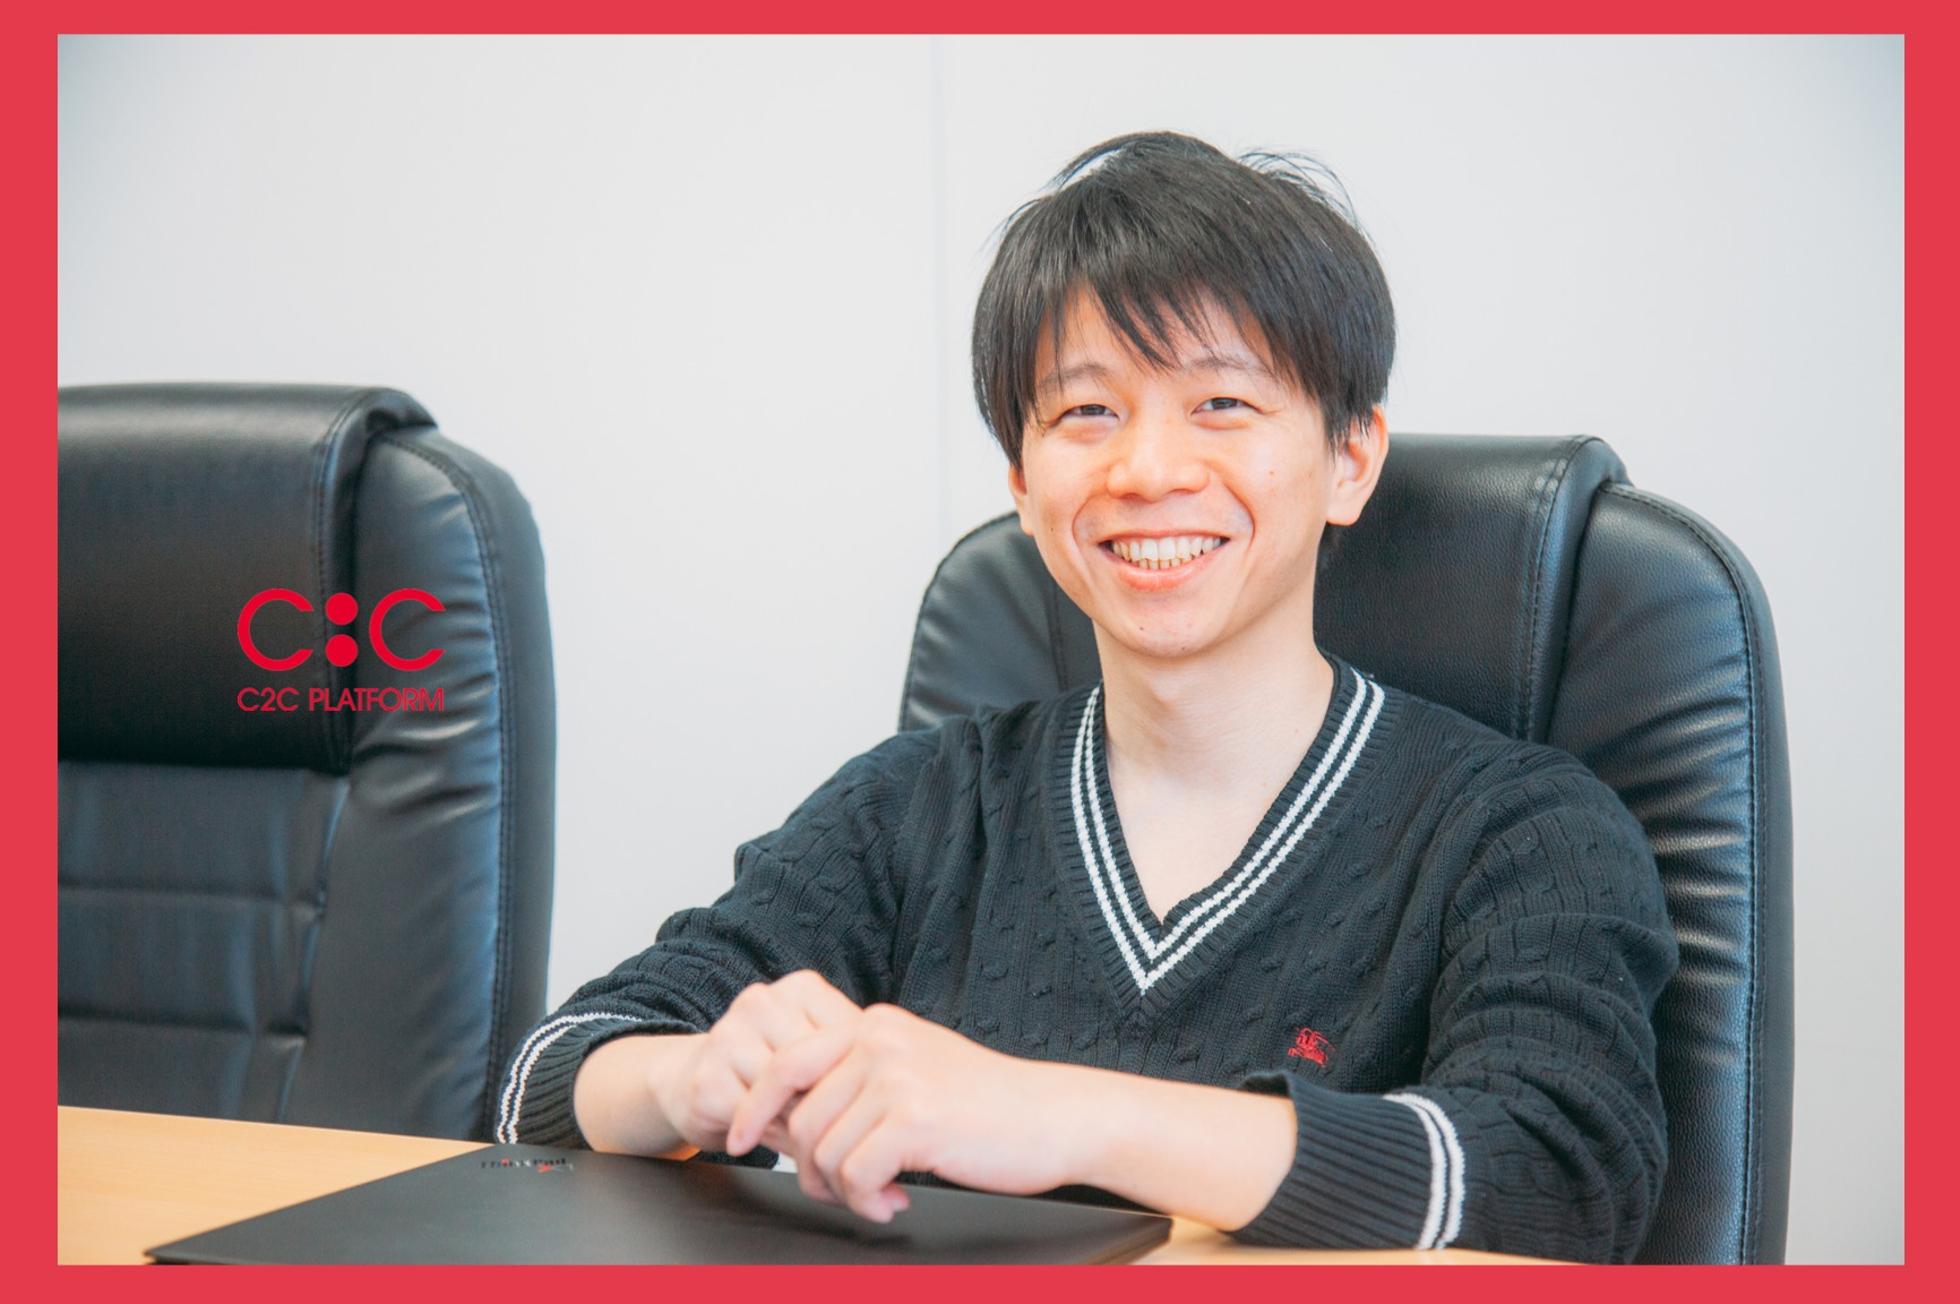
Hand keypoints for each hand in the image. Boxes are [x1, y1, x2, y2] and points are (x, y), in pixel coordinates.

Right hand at [651, 969, 861, 1153]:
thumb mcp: (815, 1052)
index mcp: (801, 989)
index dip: (860, 1080)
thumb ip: (852, 1060)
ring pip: (791, 1097)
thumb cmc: (769, 1070)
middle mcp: (762, 1003)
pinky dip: (775, 1139)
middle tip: (844, 1131)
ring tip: (811, 1138)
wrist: (689, 1080)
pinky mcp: (707, 1080)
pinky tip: (777, 1138)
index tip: (866, 1105)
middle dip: (832, 1106)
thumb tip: (897, 1095)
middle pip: (820, 1068)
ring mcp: (730, 1037)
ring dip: (805, 1127)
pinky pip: (759, 1121)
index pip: (849, 1039)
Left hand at [723, 1003, 1083, 1222]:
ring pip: (823, 1153)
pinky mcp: (914, 1118)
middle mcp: (878, 1041)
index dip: (752, 1107)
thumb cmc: (989, 1106)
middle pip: (800, 1120)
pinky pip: (854, 1175)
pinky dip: (867, 1201)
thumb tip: (793, 1115)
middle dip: (812, 1170)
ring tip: (881, 1195)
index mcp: (873, 1025)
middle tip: (849, 1191)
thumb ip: (860, 1077)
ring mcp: (895, 1077)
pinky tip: (897, 1202)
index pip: (785, 1063)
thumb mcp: (916, 1068)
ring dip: (845, 1191)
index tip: (736, 1139)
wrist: (1055, 1119)